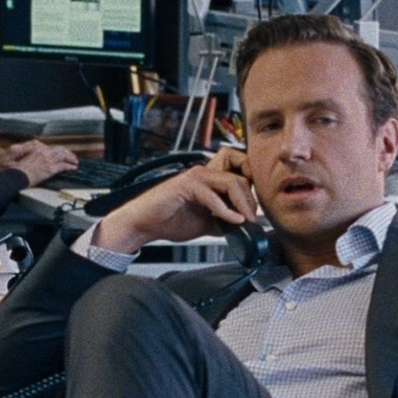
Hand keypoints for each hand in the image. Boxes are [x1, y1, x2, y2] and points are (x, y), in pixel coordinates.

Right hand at [0, 140, 77, 184]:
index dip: (57, 150)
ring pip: (63, 155)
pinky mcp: (49, 169)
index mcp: (35, 147)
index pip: (50, 147)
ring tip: (74, 161)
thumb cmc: (13, 169)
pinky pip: (63, 166)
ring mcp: (47, 159)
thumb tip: (35, 154)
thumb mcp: (18, 156)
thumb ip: (29, 153)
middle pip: (59, 149)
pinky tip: (73, 168)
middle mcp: (42, 151)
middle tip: (71, 157)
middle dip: (66, 152)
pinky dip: (70, 166)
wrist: (13, 176)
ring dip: (70, 158)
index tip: (60, 153)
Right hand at [92, 146, 256, 253]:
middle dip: (251, 199)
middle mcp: (203, 172)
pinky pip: (213, 196)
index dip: (252, 185)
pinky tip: (232, 221)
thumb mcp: (204, 224)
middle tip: (253, 219)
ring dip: (242, 203)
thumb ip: (222, 222)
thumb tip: (242, 228)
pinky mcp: (186, 185)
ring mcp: (195, 177)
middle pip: (241, 175)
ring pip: (231, 181)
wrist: (143, 225)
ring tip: (245, 220)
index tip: (254, 209)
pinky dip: (225, 210)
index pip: (240, 169)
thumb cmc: (167, 220)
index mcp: (209, 179)